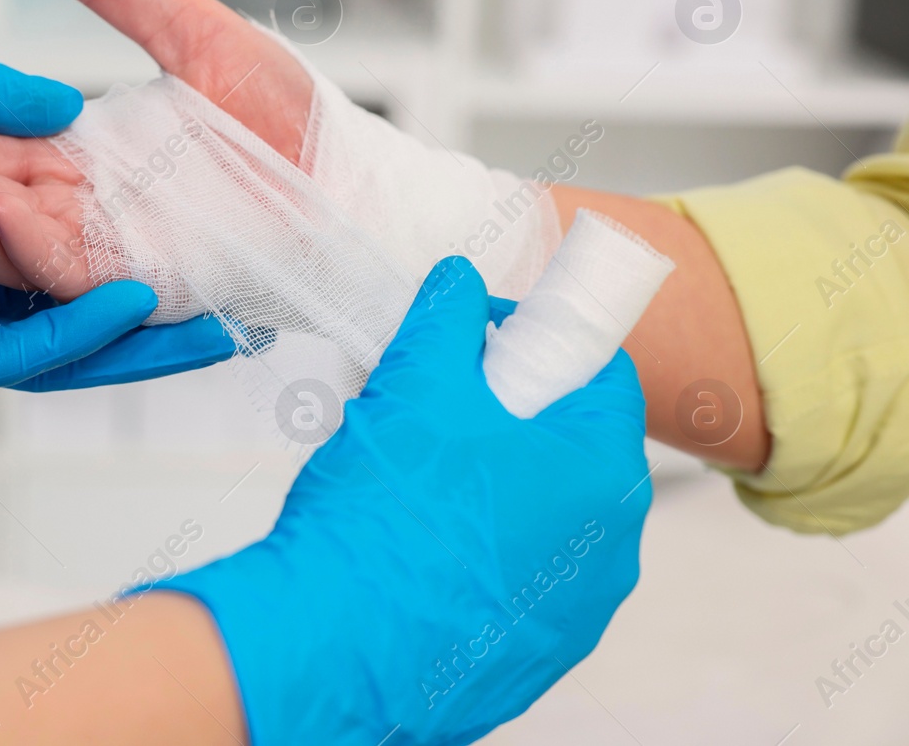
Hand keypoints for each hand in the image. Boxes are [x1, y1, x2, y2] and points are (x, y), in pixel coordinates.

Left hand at [0, 191, 235, 398]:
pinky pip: (3, 354)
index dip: (121, 229)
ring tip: (211, 310)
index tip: (192, 219)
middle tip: (231, 289)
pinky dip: (70, 334)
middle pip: (64, 297)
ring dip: (131, 333)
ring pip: (48, 339)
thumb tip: (71, 111)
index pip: (50, 233)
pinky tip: (132, 303)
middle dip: (150, 298)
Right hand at [153, 256, 651, 745]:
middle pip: (568, 446)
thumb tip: (461, 283)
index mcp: (603, 475)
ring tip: (407, 475)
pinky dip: (473, 549)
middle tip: (429, 401)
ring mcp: (573, 614)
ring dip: (486, 481)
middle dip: (503, 411)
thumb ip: (448, 320)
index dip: (542, 340)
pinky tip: (411, 541)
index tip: (482, 339)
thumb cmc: (383, 518)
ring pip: (539, 515)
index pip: (604, 374)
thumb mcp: (413, 385)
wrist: (329, 650)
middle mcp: (610, 552)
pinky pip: (513, 577)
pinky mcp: (529, 657)